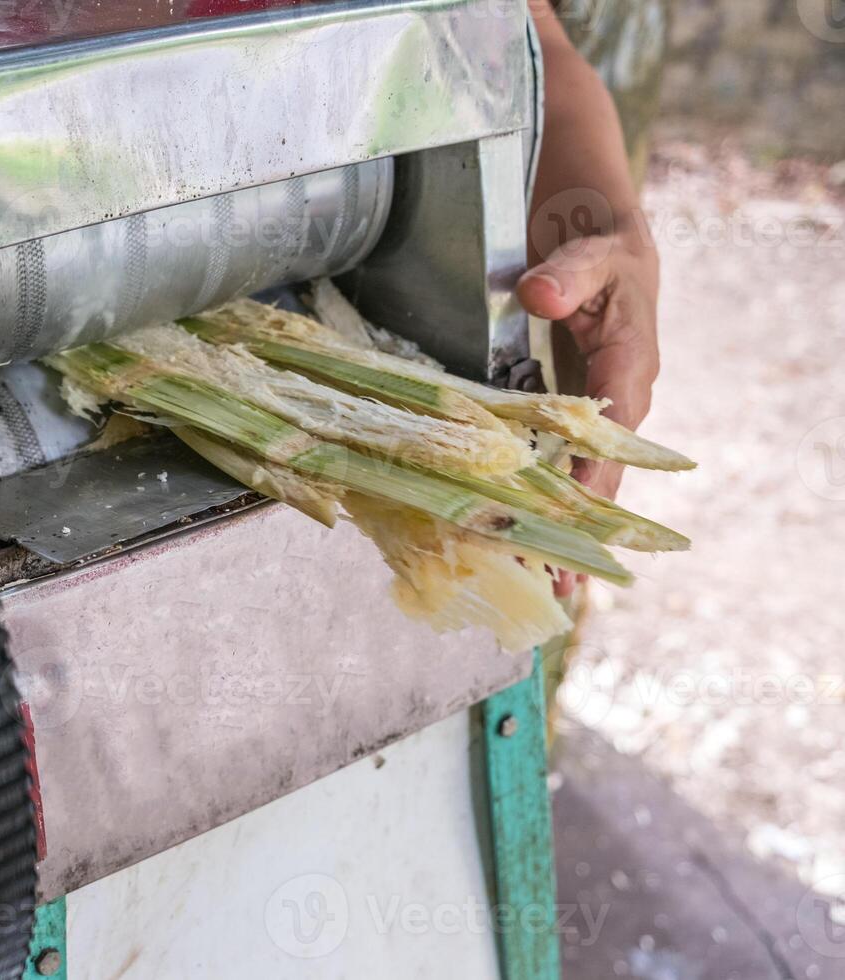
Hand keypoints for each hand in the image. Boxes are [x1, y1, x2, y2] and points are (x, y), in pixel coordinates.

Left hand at [516, 227, 659, 596]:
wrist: (604, 249)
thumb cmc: (600, 254)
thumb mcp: (587, 254)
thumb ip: (565, 275)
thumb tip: (540, 295)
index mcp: (630, 367)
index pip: (614, 433)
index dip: (594, 477)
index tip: (577, 519)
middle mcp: (620, 401)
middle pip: (602, 476)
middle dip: (582, 530)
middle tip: (558, 582)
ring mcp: (596, 414)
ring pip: (582, 483)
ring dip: (564, 532)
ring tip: (546, 586)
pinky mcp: (571, 417)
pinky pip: (559, 468)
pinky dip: (546, 505)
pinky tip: (524, 541)